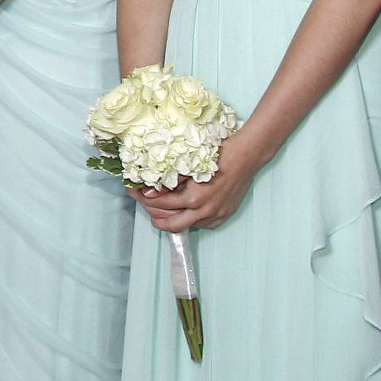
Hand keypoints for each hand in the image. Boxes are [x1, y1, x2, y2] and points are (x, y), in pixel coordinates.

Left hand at [133, 134, 260, 231]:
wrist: (246, 156)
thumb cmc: (218, 154)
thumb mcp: (189, 165)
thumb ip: (169, 181)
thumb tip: (149, 193)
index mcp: (194, 198)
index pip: (160, 206)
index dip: (143, 198)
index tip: (134, 190)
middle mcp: (204, 212)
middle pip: (169, 225)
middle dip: (153, 216)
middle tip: (144, 204)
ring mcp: (215, 216)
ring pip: (184, 226)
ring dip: (170, 218)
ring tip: (160, 206)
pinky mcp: (223, 217)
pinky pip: (199, 224)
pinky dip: (187, 218)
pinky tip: (181, 208)